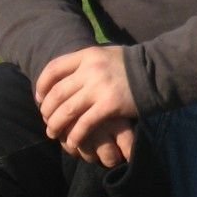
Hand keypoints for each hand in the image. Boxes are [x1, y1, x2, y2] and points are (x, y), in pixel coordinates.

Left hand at [35, 46, 138, 163]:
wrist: (156, 72)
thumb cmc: (129, 66)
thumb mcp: (105, 55)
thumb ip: (85, 64)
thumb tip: (61, 81)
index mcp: (88, 56)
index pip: (53, 69)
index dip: (41, 86)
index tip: (40, 99)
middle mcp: (91, 70)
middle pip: (57, 93)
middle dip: (47, 111)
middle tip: (47, 120)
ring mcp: (99, 88)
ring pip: (66, 111)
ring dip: (56, 125)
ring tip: (53, 133)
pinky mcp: (109, 105)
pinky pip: (84, 124)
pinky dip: (75, 136)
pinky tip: (73, 141)